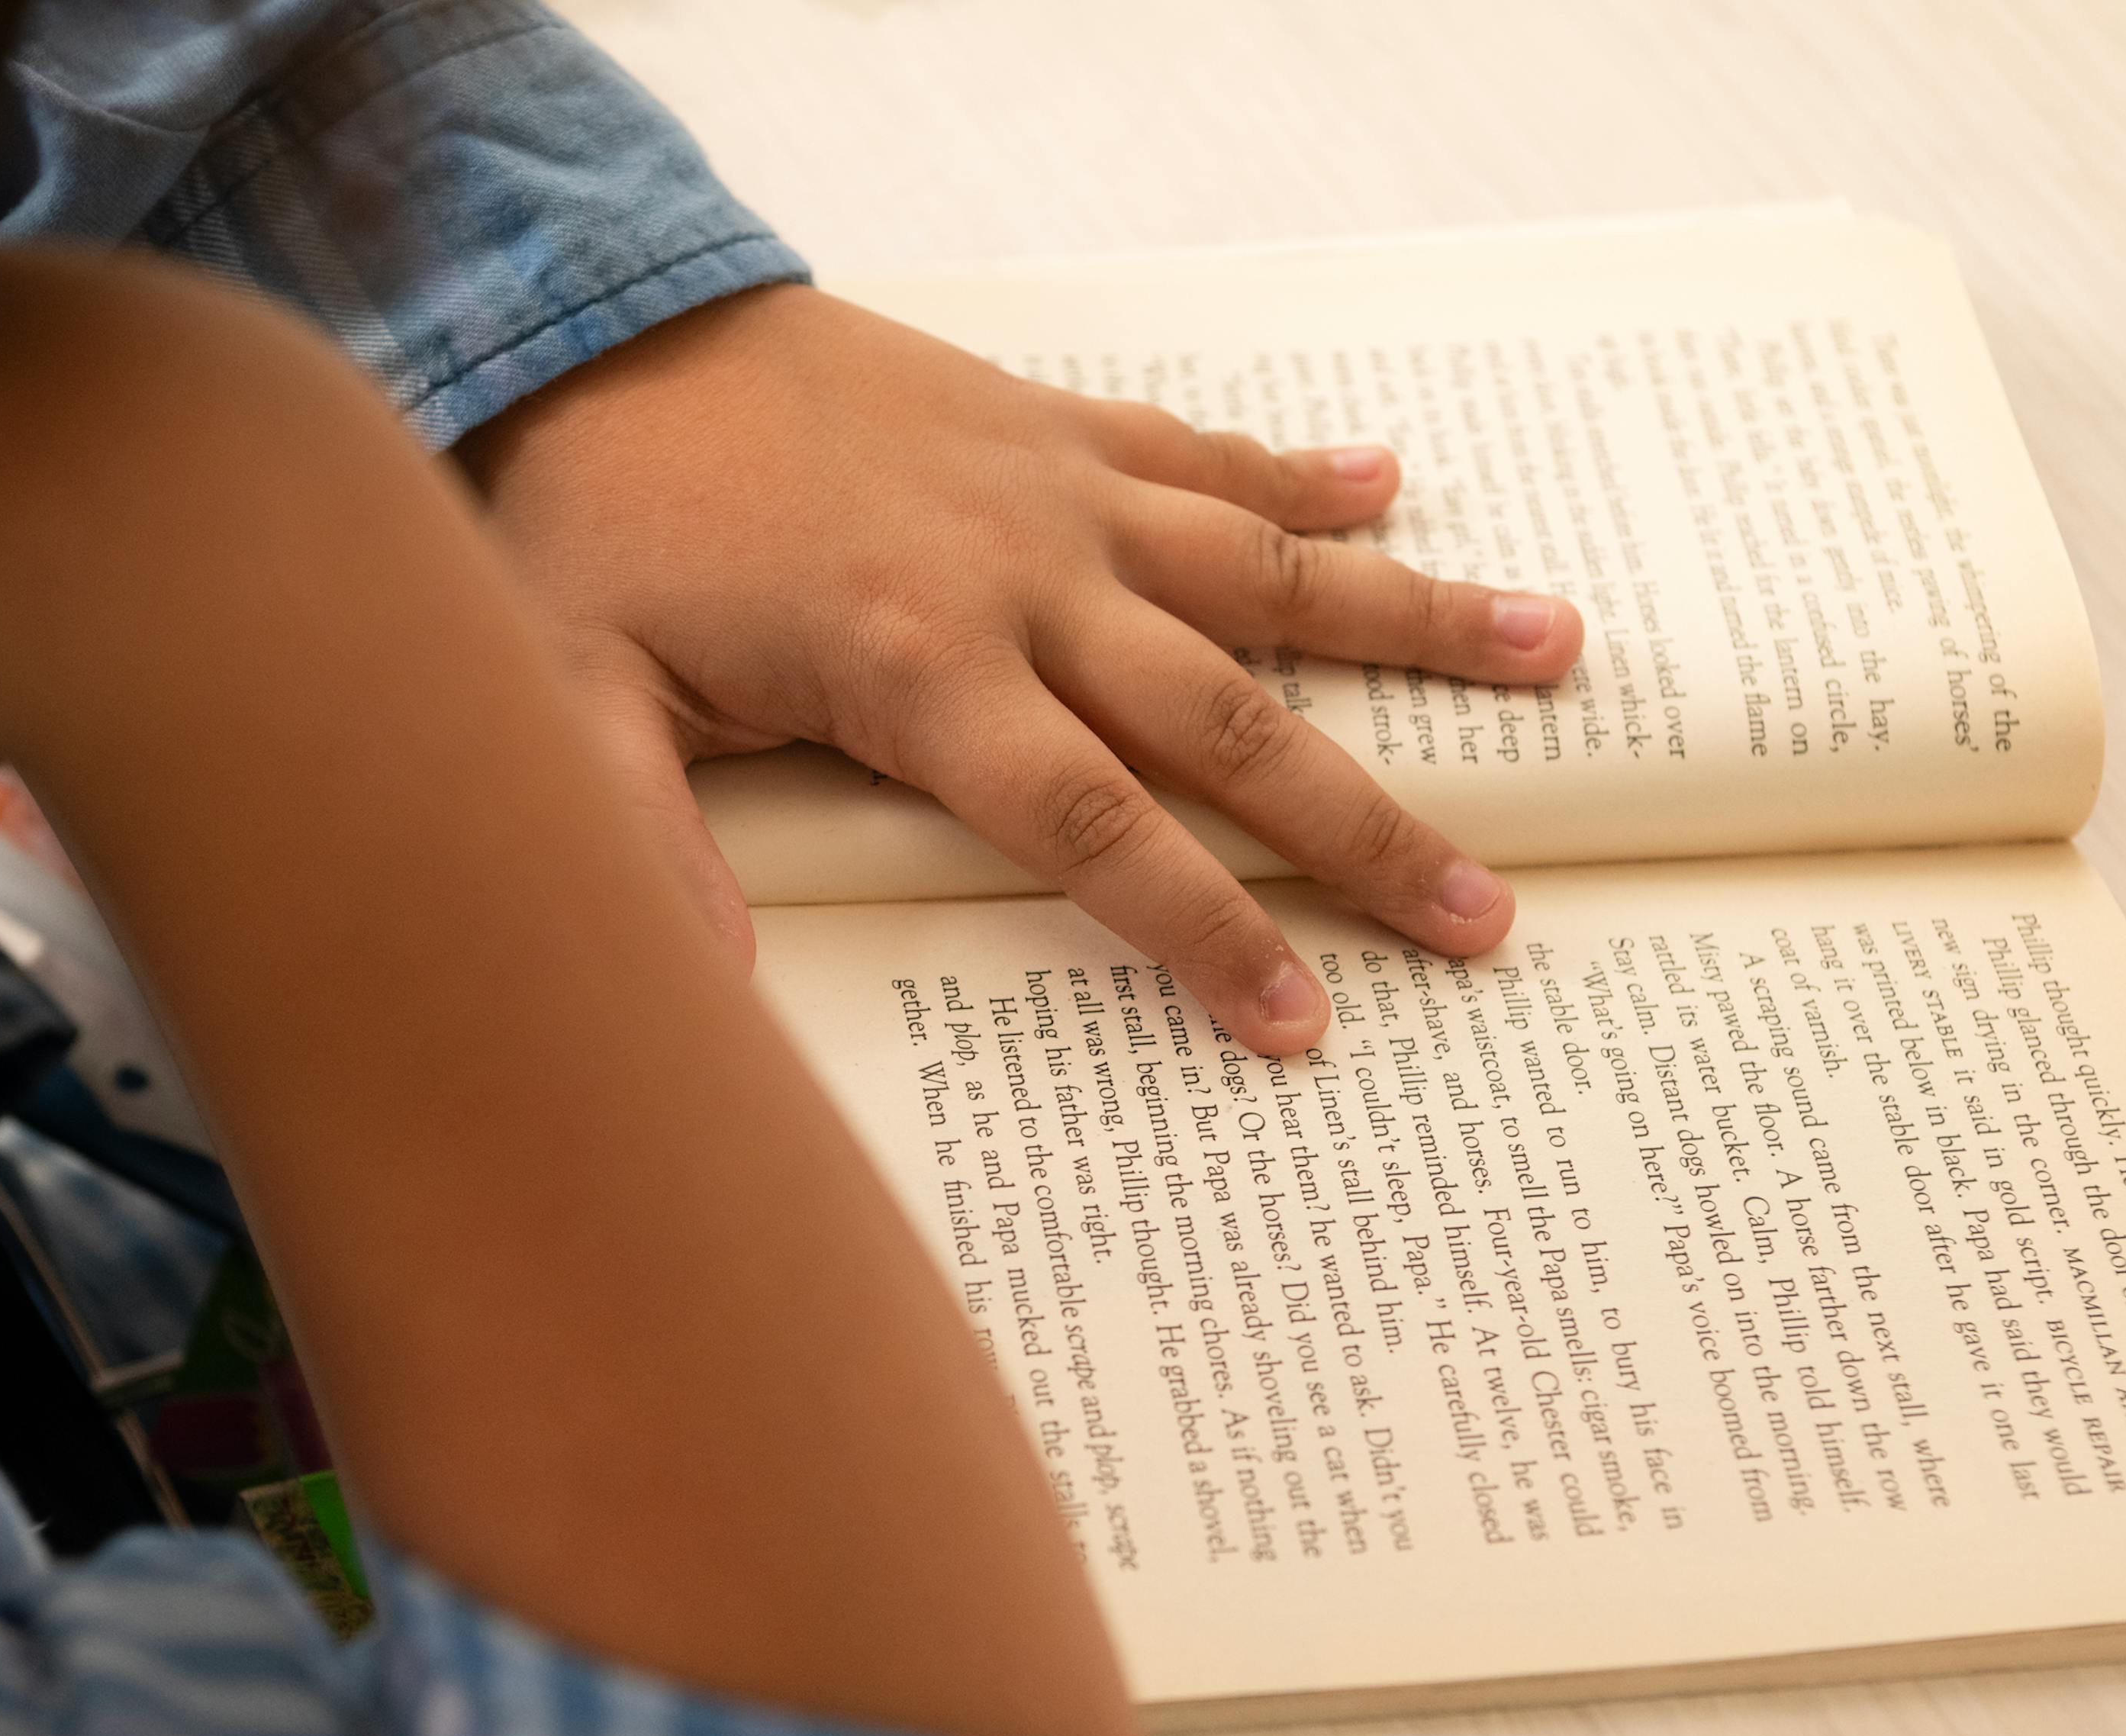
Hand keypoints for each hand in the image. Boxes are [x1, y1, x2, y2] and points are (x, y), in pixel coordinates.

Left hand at [459, 282, 1582, 1055]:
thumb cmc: (589, 527)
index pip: (1096, 830)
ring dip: (1408, 618)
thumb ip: (640, 851)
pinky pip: (1201, 445)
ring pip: (1264, 567)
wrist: (598, 320)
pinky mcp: (1047, 419)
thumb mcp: (573, 698)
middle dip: (1363, 830)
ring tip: (1552, 649)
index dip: (1204, 934)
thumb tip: (696, 1009)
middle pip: (1228, 723)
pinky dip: (1300, 468)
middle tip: (1481, 914)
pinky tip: (1397, 480)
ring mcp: (1051, 488)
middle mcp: (1021, 579)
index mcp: (918, 669)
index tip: (1302, 1024)